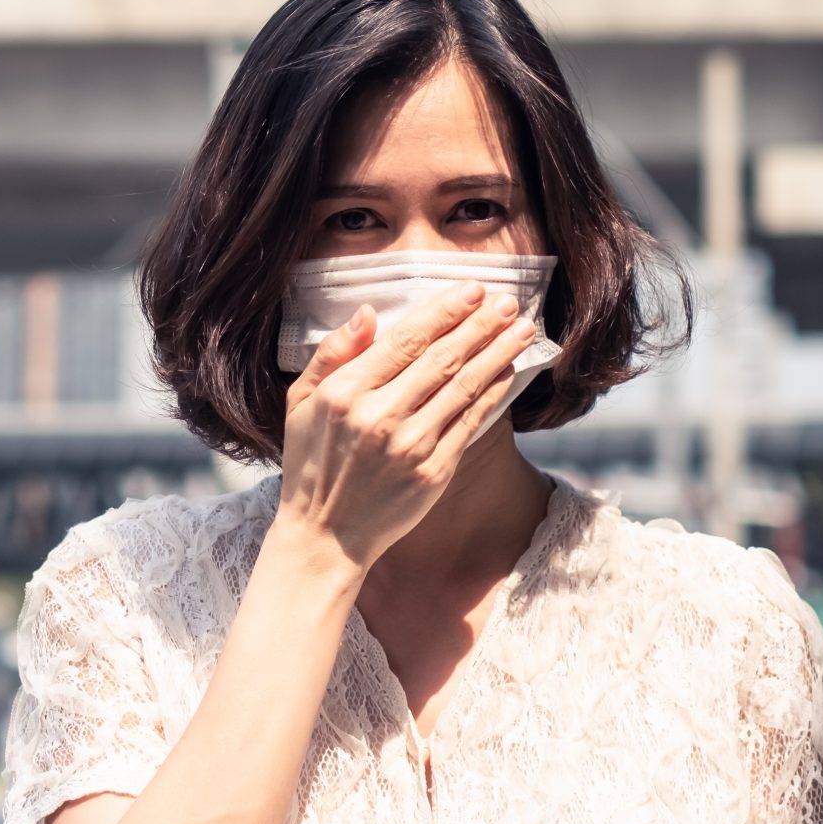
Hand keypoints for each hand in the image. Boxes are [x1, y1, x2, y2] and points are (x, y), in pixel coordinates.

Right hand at [276, 279, 540, 567]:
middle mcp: (379, 416)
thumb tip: (368, 312)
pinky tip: (507, 371)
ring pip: (463, 387)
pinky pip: (471, 423)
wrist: (326, 534)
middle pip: (441, 359)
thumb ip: (331, 353)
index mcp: (345, 393)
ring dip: (497, 353)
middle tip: (507, 300)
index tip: (471, 289)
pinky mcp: (433, 472)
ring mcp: (409, 446)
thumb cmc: (311, 461)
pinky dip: (493, 394)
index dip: (443, 312)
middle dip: (479, 325)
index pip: (404, 340)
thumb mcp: (300, 402)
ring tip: (521, 328)